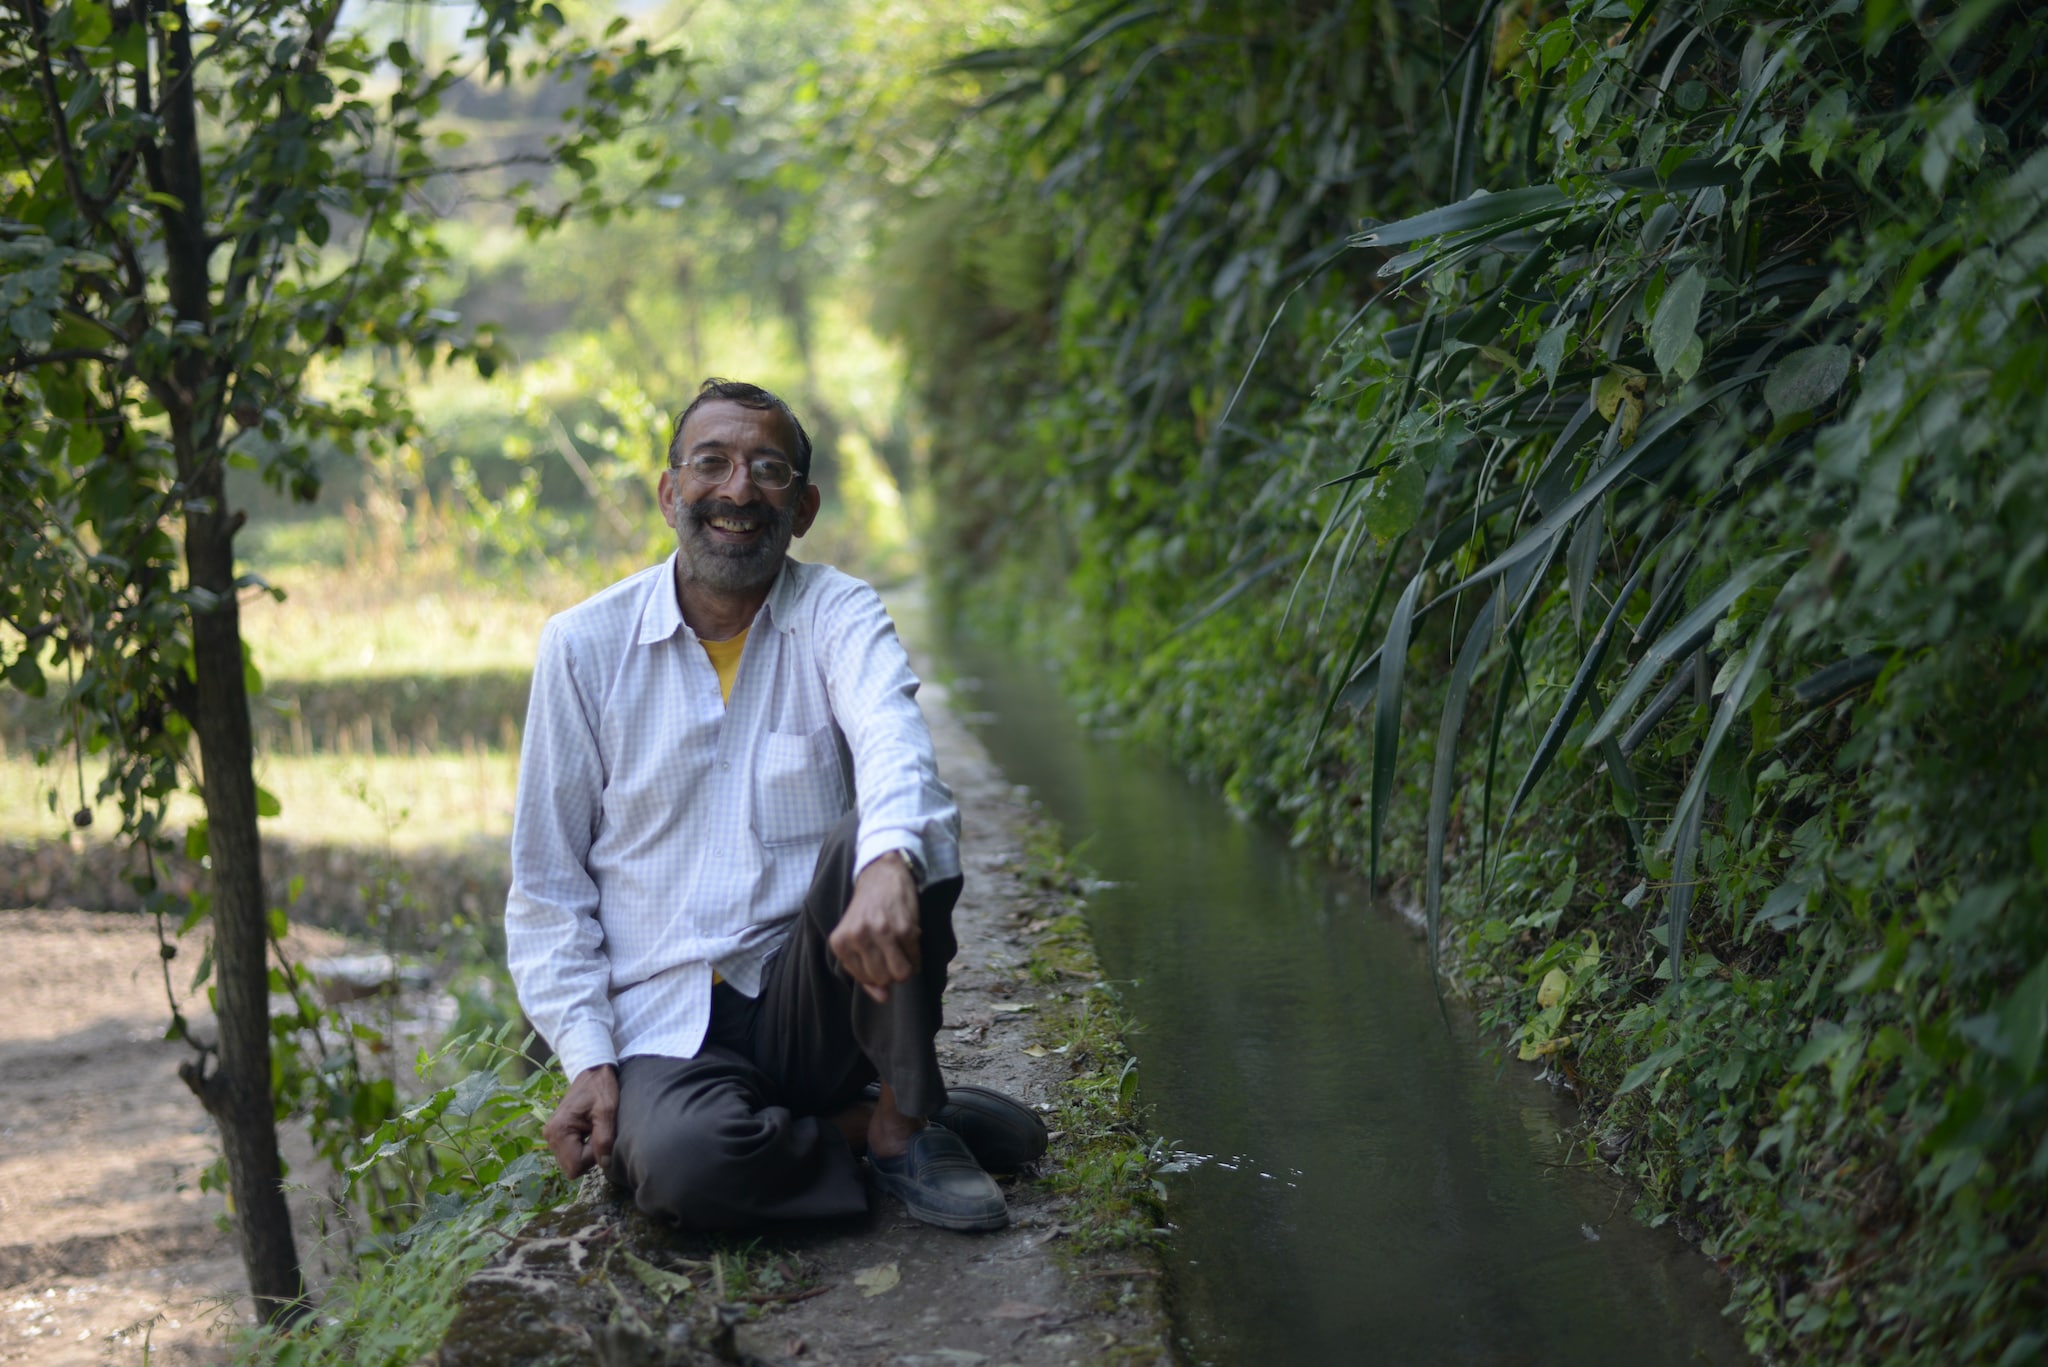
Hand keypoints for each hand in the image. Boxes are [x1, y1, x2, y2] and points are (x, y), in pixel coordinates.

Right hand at [542, 1063, 618, 1176]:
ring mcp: (551, 1136)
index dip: (593, 1158)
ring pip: (571, 1162)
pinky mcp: (555, 1135)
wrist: (593, 1072)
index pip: (576, 1166)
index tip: (601, 1136)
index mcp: (559, 1130)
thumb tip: (604, 1163)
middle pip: (572, 1167)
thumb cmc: (601, 1088)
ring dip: (586, 1152)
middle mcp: (549, 1136)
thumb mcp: (607, 1111)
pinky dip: (581, 1148)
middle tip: (598, 1133)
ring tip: (593, 1130)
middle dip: (589, 1157)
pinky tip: (588, 1131)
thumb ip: (604, 1138)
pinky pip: (570, 1154)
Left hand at [829, 850, 920, 1003]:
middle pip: (882, 979)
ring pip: (899, 974)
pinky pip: (915, 959)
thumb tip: (883, 998)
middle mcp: (858, 937)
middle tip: (892, 952)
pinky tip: (909, 939)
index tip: (879, 955)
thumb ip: (864, 972)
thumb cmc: (867, 911)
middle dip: (891, 971)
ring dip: (905, 967)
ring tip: (902, 951)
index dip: (877, 973)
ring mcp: (881, 932)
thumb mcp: (854, 938)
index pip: (864, 980)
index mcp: (840, 942)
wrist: (881, 875)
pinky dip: (916, 955)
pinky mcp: (904, 928)